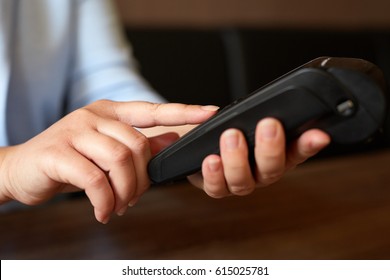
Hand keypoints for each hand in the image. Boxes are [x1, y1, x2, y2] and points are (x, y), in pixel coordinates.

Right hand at [0, 100, 217, 222]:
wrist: (23, 168)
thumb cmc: (70, 160)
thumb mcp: (106, 149)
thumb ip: (138, 145)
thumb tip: (172, 141)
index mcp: (110, 112)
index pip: (152, 109)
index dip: (183, 112)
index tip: (209, 112)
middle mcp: (94, 116)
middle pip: (137, 145)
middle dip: (142, 179)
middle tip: (133, 197)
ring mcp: (75, 131)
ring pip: (119, 161)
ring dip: (125, 192)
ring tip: (118, 206)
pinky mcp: (58, 152)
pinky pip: (95, 180)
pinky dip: (104, 201)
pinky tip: (102, 211)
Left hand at [188, 118, 330, 197]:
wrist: (184, 145)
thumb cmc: (208, 129)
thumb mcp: (210, 112)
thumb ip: (208, 110)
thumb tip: (212, 111)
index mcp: (271, 150)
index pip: (296, 150)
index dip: (308, 145)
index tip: (318, 135)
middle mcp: (258, 170)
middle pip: (273, 170)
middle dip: (272, 149)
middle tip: (268, 125)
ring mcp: (238, 181)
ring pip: (244, 182)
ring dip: (238, 160)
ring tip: (231, 137)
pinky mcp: (217, 187)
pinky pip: (218, 189)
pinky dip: (215, 175)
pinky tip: (212, 160)